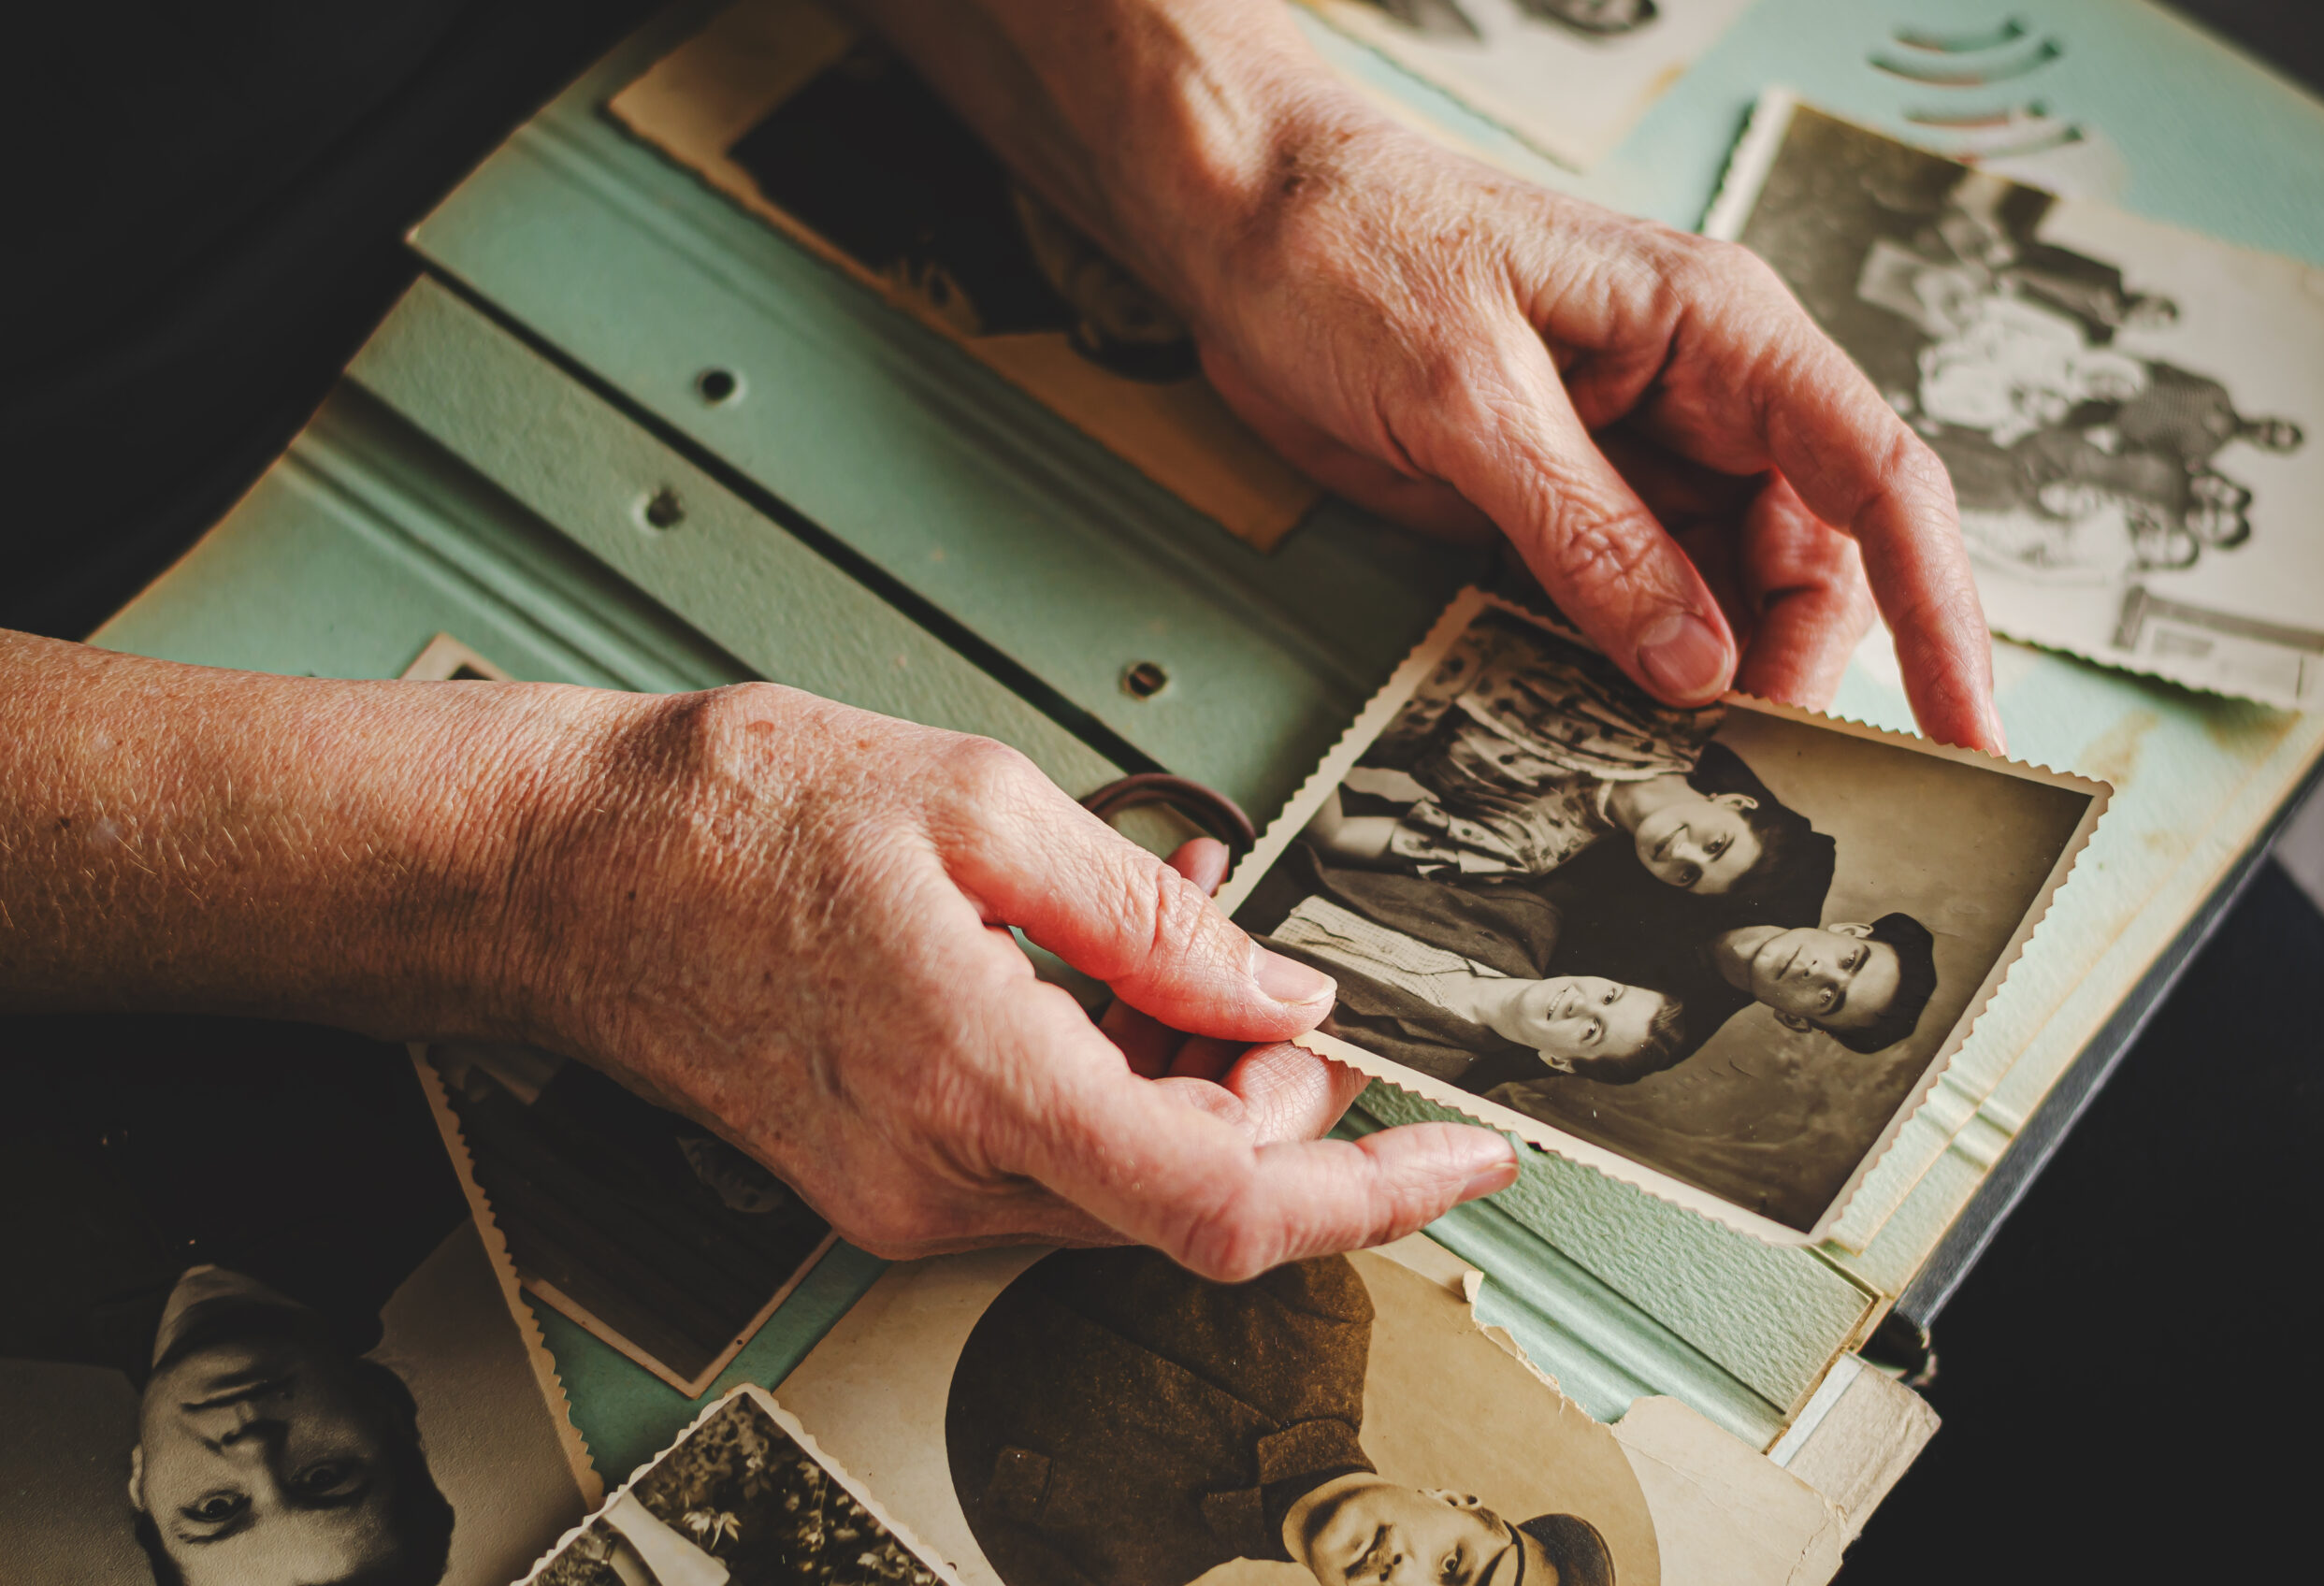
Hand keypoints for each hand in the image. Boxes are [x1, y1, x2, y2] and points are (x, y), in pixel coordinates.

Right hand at [510, 684, 1516, 1277]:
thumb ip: (1153, 919)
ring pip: (1133, 1182)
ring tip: (1180, 933)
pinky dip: (1121, 1081)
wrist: (562, 871)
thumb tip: (1280, 992)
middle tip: (1280, 975)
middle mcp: (941, 1176)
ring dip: (1200, 1078)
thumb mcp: (979, 803)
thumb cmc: (726, 819)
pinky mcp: (888, 1182)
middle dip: (1284, 1097)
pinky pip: (1056, 1161)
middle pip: (1198, 1196)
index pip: (1227, 1203)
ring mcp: (908, 1195)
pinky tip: (1109, 974)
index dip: (1374, 1192)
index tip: (1464, 1154)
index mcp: (974, 1078)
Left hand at [1179, 116, 2001, 749]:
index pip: (1878, 477)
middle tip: (1744, 780)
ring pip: (1722, 601)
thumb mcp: (1468, 394)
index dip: (1938, 611)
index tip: (1967, 730)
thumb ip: (1586, 533)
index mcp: (1718, 331)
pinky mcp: (1560, 507)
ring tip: (1674, 774)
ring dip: (1708, 690)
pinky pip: (1629, 608)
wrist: (1239, 226)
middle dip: (1793, 673)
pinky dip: (1627, 677)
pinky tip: (1605, 732)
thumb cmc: (1351, 248)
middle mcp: (1700, 397)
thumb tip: (1696, 669)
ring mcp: (1631, 459)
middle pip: (1809, 563)